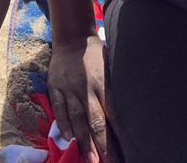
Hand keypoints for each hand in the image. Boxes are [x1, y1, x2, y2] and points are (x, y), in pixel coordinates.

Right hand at [47, 34, 116, 162]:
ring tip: (90, 159)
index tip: (126, 152)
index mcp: (104, 82)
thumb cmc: (97, 55)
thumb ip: (117, 89)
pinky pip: (58, 107)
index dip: (119, 135)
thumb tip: (131, 112)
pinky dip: (63, 123)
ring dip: (84, 140)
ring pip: (77, 117)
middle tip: (109, 162)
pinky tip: (68, 138)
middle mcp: (87, 87)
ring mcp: (69, 87)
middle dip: (103, 144)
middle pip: (96, 119)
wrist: (72, 37)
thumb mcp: (112, 67)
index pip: (114, 113)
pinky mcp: (55, 86)